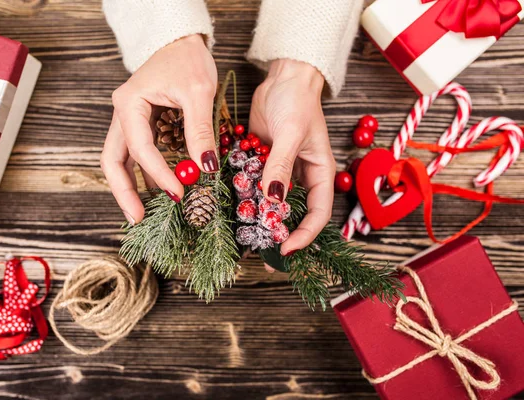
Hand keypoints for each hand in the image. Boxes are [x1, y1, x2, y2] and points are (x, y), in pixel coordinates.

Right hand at [101, 34, 217, 224]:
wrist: (182, 41)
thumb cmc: (188, 59)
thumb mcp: (199, 93)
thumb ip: (200, 131)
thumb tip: (206, 169)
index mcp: (129, 103)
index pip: (140, 148)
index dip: (158, 173)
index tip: (180, 192)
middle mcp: (123, 114)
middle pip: (113, 160)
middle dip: (124, 192)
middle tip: (138, 219)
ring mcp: (129, 120)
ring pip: (121, 160)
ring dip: (132, 186)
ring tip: (147, 212)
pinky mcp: (141, 125)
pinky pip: (138, 154)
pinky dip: (147, 173)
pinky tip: (160, 189)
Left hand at [249, 59, 334, 266]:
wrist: (283, 77)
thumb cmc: (297, 101)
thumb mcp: (291, 133)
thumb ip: (280, 166)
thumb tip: (273, 199)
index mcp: (319, 172)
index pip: (318, 213)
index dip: (304, 234)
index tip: (285, 248)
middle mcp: (299, 176)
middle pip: (292, 212)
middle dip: (278, 231)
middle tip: (260, 251)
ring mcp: (278, 170)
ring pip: (269, 200)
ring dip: (256, 214)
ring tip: (241, 231)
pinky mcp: (261, 160)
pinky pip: (251, 182)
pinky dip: (242, 192)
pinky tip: (228, 201)